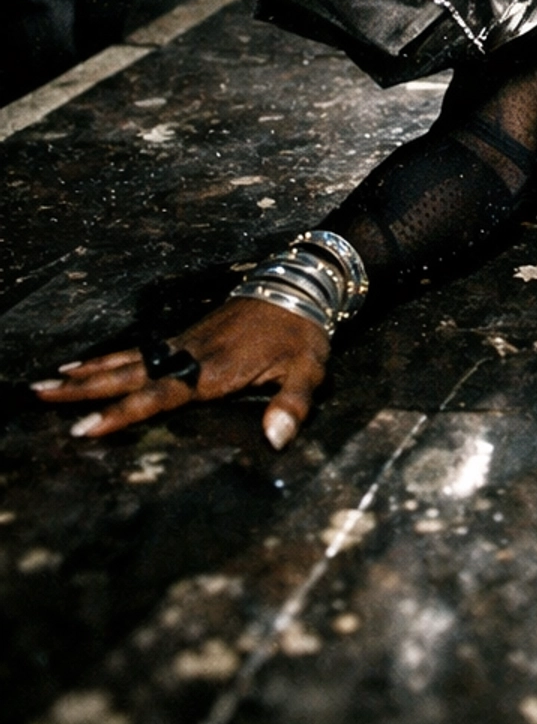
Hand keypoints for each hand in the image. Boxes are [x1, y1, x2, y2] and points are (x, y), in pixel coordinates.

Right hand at [33, 298, 328, 447]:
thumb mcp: (309, 371)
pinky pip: (138, 351)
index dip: (123, 413)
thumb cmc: (303, 334)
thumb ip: (292, 405)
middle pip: (129, 375)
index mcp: (213, 370)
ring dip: (87, 374)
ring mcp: (184, 343)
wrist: (301, 284)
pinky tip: (85, 365)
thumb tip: (276, 439)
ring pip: (127, 361)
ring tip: (47, 383)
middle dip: (84, 389)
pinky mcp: (185, 336)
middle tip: (41, 396)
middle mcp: (189, 355)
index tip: (86, 427)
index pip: (160, 395)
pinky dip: (108, 360)